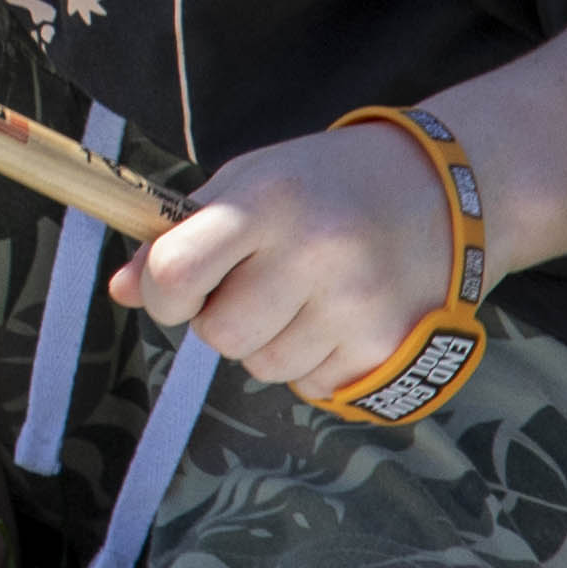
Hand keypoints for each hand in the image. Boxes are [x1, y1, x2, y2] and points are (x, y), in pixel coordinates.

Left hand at [110, 116, 455, 398]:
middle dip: (223, 318)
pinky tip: (339, 316)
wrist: (445, 189)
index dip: (161, 291)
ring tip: (307, 293)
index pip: (177, 271)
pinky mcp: (388, 347)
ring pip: (264, 367)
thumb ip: (183, 234)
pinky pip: (313, 386)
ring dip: (271, 341)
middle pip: (220, 335)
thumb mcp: (251, 181)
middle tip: (258, 283)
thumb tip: (121, 289)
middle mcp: (315, 252)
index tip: (176, 286)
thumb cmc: (327, 184)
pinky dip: (315, 361)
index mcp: (269, 200)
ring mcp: (357, 305)